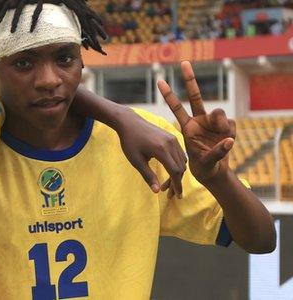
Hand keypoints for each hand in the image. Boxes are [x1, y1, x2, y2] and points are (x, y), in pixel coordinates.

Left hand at [116, 111, 186, 196]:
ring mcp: (173, 139)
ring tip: (169, 184)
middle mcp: (171, 143)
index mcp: (161, 150)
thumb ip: (148, 176)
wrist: (130, 122)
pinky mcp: (172, 136)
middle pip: (181, 167)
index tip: (177, 196)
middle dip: (177, 182)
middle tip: (171, 194)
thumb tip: (157, 191)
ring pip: (182, 161)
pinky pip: (180, 153)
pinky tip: (171, 171)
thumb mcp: (136, 161)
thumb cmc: (130, 142)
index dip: (177, 186)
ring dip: (178, 173)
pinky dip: (178, 164)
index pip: (175, 172)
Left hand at [157, 61, 235, 185]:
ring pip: (220, 113)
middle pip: (195, 97)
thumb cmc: (203, 168)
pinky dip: (230, 133)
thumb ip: (216, 151)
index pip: (177, 108)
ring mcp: (211, 122)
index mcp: (187, 128)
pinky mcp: (224, 126)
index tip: (160, 81)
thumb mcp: (205, 162)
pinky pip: (231, 124)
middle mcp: (198, 122)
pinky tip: (227, 142)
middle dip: (190, 79)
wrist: (213, 172)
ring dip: (222, 124)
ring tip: (223, 138)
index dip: (169, 95)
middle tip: (183, 62)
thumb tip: (230, 140)